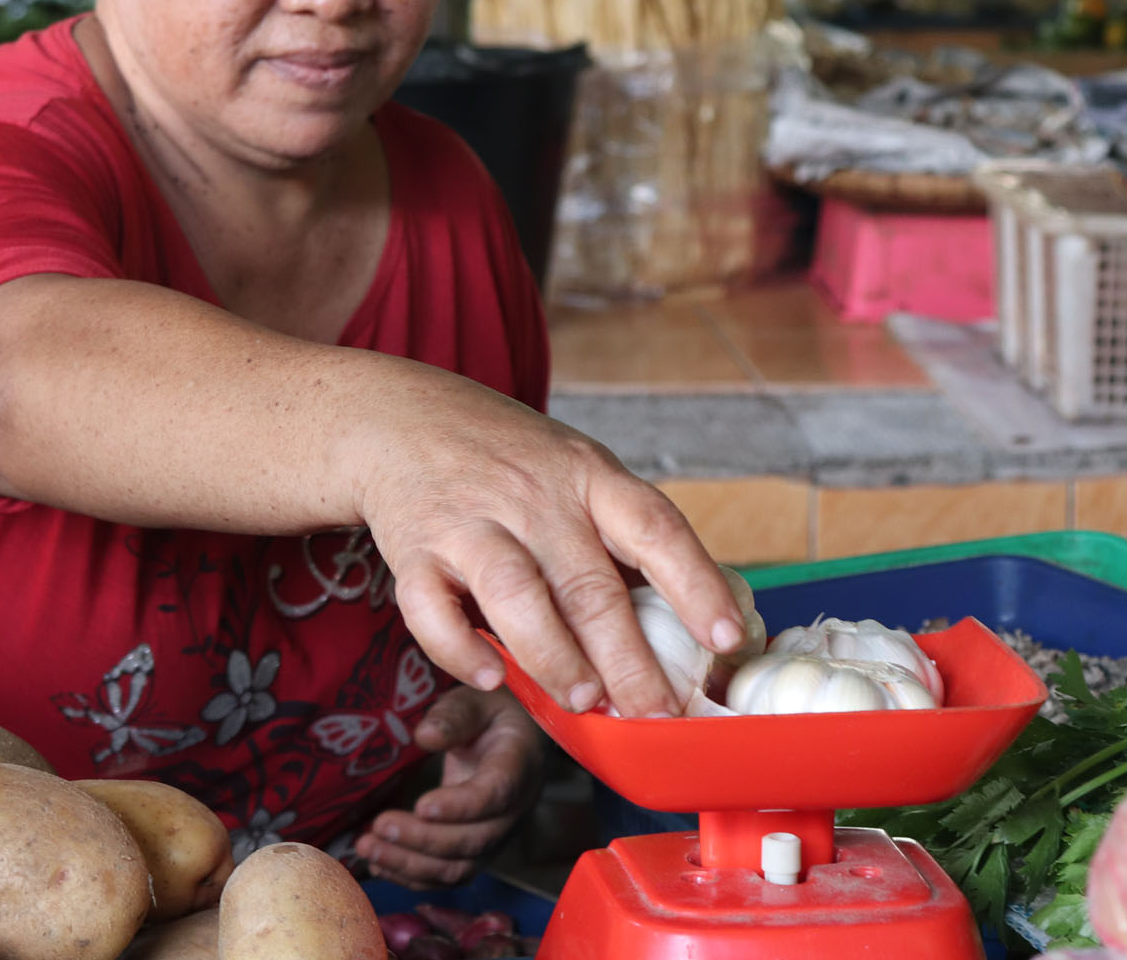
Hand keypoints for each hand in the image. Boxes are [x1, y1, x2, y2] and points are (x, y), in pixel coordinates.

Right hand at [353, 369, 746, 719]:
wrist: (400, 414)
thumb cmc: (509, 459)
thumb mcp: (577, 468)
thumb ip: (623, 536)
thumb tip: (697, 629)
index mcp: (587, 475)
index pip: (653, 528)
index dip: (695, 586)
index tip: (727, 639)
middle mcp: (532, 497)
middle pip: (587, 581)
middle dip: (627, 655)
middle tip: (655, 711)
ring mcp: (468, 522)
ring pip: (515, 594)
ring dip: (554, 655)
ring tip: (584, 701)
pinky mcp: (413, 550)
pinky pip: (431, 608)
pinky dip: (459, 649)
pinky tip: (490, 675)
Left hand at [354, 687, 542, 888]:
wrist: (508, 738)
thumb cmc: (487, 714)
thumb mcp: (476, 700)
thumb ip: (454, 716)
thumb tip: (425, 736)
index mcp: (518, 765)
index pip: (496, 795)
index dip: (461, 807)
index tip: (421, 806)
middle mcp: (513, 810)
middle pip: (473, 840)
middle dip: (423, 840)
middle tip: (380, 826)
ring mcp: (494, 836)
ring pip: (458, 867)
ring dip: (410, 864)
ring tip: (367, 848)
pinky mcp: (474, 851)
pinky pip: (446, 875)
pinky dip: (412, 876)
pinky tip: (378, 863)